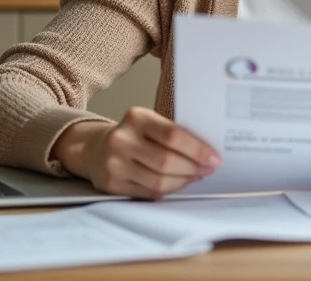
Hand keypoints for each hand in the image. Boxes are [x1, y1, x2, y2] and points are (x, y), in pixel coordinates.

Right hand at [52, 107, 220, 198]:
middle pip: (167, 161)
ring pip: (159, 181)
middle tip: (208, 170)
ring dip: (183, 181)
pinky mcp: (111, 184)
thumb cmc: (134, 135)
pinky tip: (178, 184)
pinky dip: (168, 190)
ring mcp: (114, 163)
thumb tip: (207, 154)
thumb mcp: (149, 123)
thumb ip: (173, 134)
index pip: (173, 135)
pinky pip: (148, 192)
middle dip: (193, 168)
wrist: (95, 148)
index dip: (197, 149)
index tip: (214, 158)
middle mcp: (122, 139)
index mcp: (136, 118)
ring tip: (195, 177)